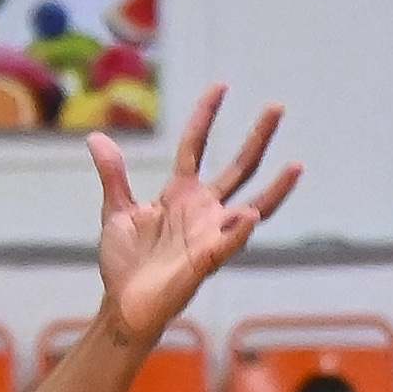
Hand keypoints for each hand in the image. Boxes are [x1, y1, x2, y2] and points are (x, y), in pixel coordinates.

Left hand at [91, 85, 299, 344]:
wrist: (122, 305)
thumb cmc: (124, 262)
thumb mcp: (116, 211)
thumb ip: (113, 175)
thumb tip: (95, 137)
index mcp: (180, 194)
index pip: (196, 146)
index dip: (206, 116)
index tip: (220, 86)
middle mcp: (202, 209)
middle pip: (238, 167)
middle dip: (258, 138)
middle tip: (277, 106)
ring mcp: (209, 234)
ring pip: (253, 205)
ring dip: (276, 188)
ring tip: (297, 165)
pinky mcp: (206, 260)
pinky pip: (230, 243)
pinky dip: (240, 230)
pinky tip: (250, 214)